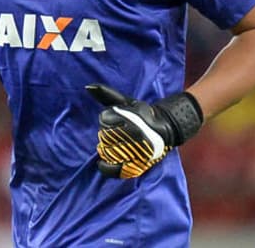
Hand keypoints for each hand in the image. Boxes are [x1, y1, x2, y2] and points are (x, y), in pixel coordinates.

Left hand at [86, 84, 202, 178]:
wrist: (166, 129)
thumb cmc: (143, 114)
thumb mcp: (127, 102)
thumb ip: (107, 94)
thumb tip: (88, 86)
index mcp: (130, 117)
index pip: (104, 119)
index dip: (107, 119)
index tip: (117, 120)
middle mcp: (132, 133)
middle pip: (104, 135)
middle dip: (107, 134)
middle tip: (118, 133)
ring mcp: (134, 149)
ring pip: (107, 150)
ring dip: (106, 148)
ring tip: (115, 144)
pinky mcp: (135, 164)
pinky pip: (113, 169)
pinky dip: (105, 167)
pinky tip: (102, 163)